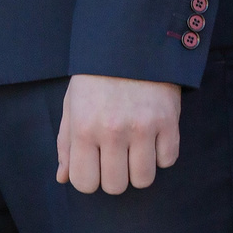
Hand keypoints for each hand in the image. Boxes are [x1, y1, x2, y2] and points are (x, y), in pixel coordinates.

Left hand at [57, 76, 180, 195]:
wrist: (131, 46)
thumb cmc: (95, 81)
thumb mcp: (72, 108)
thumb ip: (66, 145)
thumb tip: (63, 178)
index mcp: (83, 129)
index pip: (84, 183)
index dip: (89, 180)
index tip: (94, 166)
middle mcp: (113, 131)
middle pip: (115, 186)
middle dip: (114, 177)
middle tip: (115, 158)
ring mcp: (143, 127)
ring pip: (144, 179)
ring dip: (139, 170)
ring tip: (135, 151)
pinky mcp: (169, 121)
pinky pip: (168, 160)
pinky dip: (161, 156)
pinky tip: (153, 140)